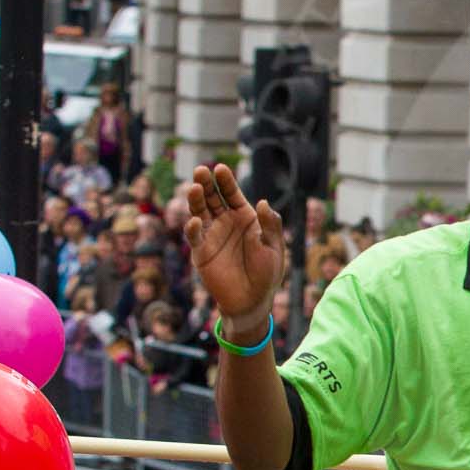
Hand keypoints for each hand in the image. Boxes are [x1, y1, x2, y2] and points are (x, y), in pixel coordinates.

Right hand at [184, 164, 284, 337]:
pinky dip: (193, 228)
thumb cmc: (267, 273)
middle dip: (207, 184)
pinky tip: (196, 221)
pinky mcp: (201, 252)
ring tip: (195, 187)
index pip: (232, 194)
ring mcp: (212, 236)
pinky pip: (195, 237)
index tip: (221, 168)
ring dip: (196, 200)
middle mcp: (225, 223)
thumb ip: (271, 226)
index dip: (226, 181)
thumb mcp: (275, 248)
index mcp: (244, 218)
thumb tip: (264, 202)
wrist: (253, 300)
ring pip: (200, 212)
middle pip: (213, 198)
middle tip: (201, 170)